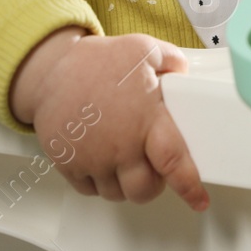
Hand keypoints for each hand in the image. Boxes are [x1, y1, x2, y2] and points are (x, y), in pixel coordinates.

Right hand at [9, 27, 208, 209]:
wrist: (50, 71)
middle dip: (153, 184)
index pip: (174, 162)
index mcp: (145, 120)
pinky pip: (90, 190)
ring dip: (125, 185)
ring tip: (125, 160)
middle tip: (152, 166)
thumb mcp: (143, 50)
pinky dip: (99, 183)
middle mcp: (120, 145)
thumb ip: (172, 62)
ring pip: (117, 194)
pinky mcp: (70, 165)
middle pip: (144, 190)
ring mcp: (93, 158)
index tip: (200, 200)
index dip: (190, 187)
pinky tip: (102, 161)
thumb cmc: (97, 62)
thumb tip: (186, 75)